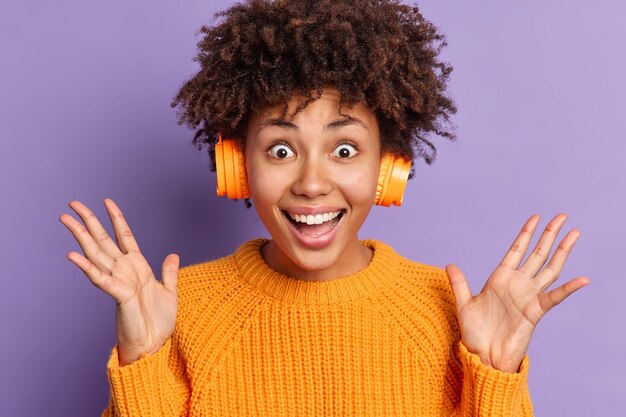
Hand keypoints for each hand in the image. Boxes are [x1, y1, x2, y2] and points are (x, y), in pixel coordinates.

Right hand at [59, 198, 179, 365]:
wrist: (154, 344)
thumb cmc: (159, 322)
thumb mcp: (170, 291)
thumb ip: (169, 272)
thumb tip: (173, 254)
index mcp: (137, 267)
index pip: (124, 236)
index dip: (116, 218)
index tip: (107, 201)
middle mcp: (124, 270)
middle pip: (103, 240)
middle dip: (89, 221)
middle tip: (73, 203)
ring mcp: (118, 281)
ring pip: (96, 253)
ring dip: (81, 236)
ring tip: (66, 219)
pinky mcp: (117, 294)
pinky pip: (100, 277)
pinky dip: (87, 266)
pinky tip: (72, 254)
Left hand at [445, 213, 589, 372]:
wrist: (483, 356)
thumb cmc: (475, 333)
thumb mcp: (464, 304)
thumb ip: (459, 283)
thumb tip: (450, 265)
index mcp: (500, 278)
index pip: (516, 250)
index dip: (526, 233)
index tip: (535, 217)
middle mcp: (517, 284)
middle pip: (538, 254)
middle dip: (549, 235)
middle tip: (562, 216)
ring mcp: (528, 296)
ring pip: (550, 268)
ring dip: (562, 251)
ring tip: (574, 234)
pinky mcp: (535, 311)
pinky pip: (555, 297)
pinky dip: (569, 288)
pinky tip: (583, 279)